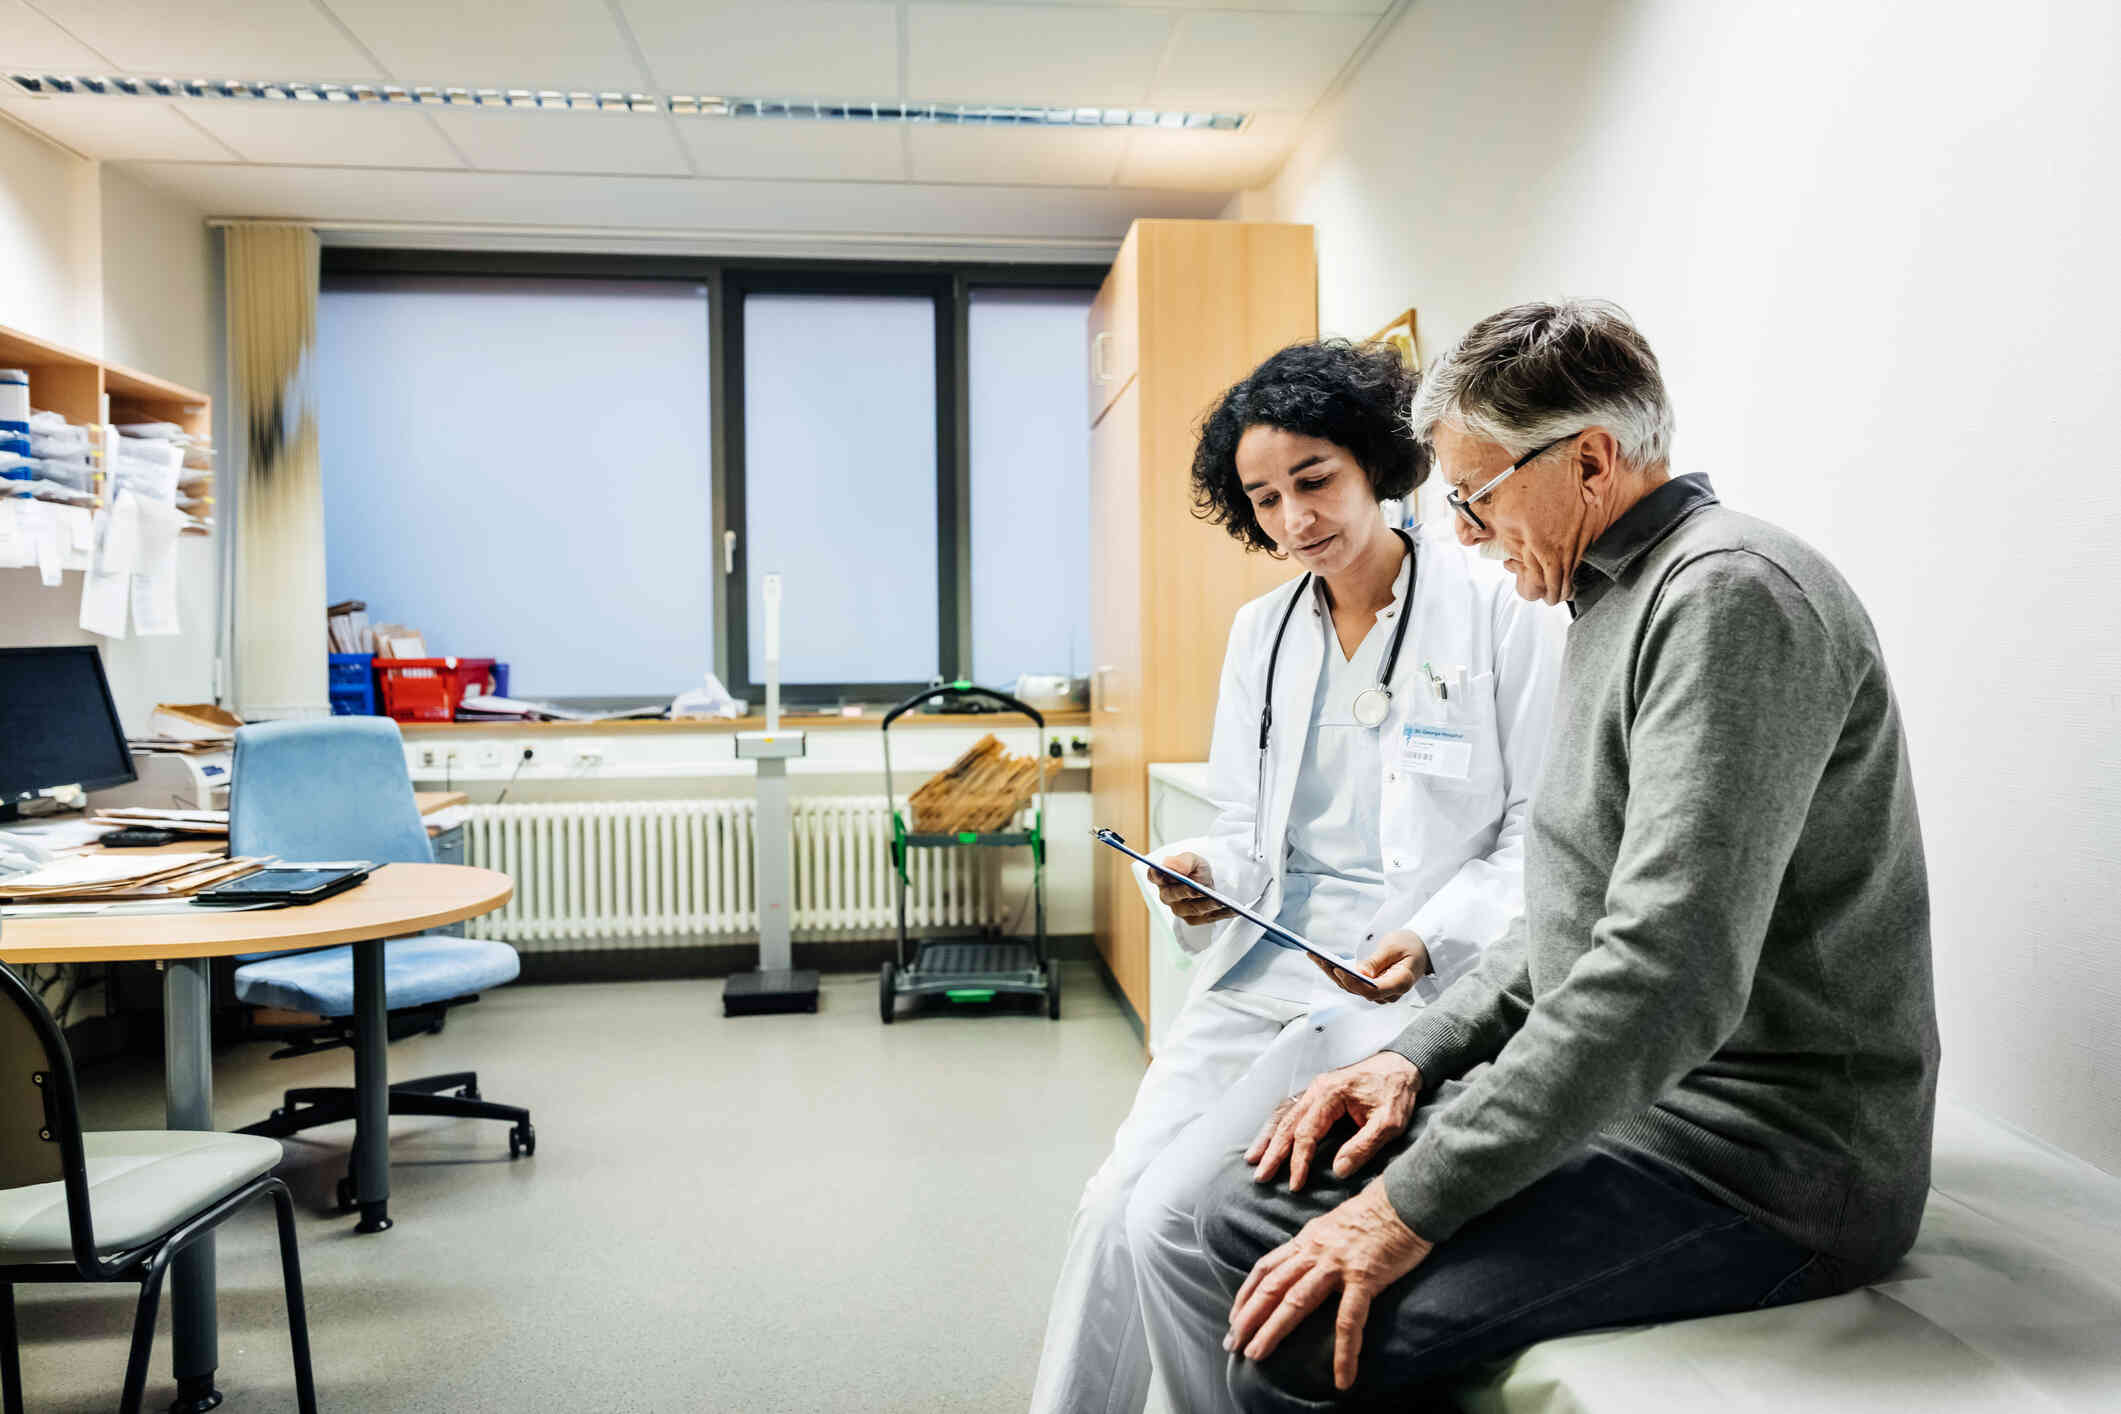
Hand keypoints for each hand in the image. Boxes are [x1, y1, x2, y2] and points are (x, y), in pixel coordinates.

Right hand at [1153, 852, 1234, 924]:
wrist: (1210, 880)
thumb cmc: (1196, 870)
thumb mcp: (1192, 860)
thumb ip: (1183, 861)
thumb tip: (1175, 867)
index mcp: (1162, 878)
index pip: (1153, 875)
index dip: (1156, 874)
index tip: (1163, 871)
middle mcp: (1167, 896)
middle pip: (1173, 895)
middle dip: (1187, 891)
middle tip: (1200, 889)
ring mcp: (1179, 909)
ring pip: (1191, 909)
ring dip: (1206, 905)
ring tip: (1220, 901)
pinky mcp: (1193, 919)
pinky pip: (1206, 918)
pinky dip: (1219, 914)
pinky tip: (1231, 909)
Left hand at [1225, 1182, 1433, 1390]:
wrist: (1406, 1198)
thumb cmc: (1376, 1211)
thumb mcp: (1334, 1224)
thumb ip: (1317, 1244)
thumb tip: (1303, 1262)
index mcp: (1307, 1239)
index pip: (1266, 1268)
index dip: (1247, 1294)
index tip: (1234, 1317)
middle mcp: (1315, 1251)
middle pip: (1272, 1287)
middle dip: (1248, 1317)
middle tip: (1232, 1343)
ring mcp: (1338, 1265)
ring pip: (1296, 1301)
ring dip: (1273, 1330)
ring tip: (1257, 1355)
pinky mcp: (1365, 1278)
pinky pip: (1350, 1320)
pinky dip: (1345, 1352)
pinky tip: (1343, 1378)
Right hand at [1248, 1052, 1419, 1189]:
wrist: (1402, 1064)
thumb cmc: (1396, 1092)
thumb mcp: (1389, 1123)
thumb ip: (1363, 1146)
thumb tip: (1338, 1170)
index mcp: (1330, 1095)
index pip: (1306, 1133)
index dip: (1299, 1161)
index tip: (1295, 1184)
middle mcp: (1317, 1090)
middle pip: (1288, 1124)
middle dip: (1273, 1152)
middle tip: (1260, 1176)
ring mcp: (1315, 1089)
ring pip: (1284, 1114)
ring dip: (1268, 1137)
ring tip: (1253, 1158)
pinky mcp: (1319, 1093)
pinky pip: (1291, 1109)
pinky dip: (1276, 1124)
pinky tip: (1268, 1136)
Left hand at [1309, 930, 1429, 1001]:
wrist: (1420, 949)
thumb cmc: (1410, 945)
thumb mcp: (1394, 947)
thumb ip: (1377, 961)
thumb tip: (1359, 973)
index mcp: (1401, 983)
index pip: (1373, 991)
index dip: (1354, 982)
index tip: (1339, 969)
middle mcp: (1389, 994)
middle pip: (1358, 990)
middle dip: (1336, 974)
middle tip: (1318, 957)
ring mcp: (1380, 993)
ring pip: (1350, 987)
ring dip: (1331, 972)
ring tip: (1314, 955)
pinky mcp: (1371, 988)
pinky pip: (1351, 983)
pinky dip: (1335, 971)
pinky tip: (1321, 960)